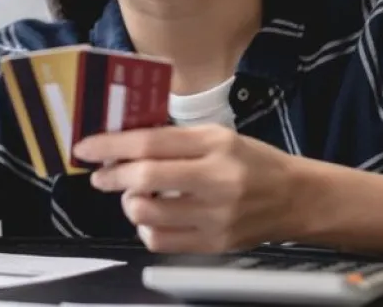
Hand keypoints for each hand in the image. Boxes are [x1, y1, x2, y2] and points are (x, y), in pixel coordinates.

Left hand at [73, 125, 301, 253]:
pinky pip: (160, 240)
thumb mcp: (219, 136)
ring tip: (135, 195)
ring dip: (129, 203)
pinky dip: (146, 228)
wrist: (296, 198)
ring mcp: (215, 217)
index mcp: (216, 145)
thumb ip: (175, 139)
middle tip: (102, 175)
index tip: (86, 147)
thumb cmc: (253, 161)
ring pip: (147, 214)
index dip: (111, 145)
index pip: (152, 143)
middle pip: (146, 179)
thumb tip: (124, 144)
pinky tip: (154, 217)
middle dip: (113, 176)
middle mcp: (216, 181)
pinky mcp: (214, 244)